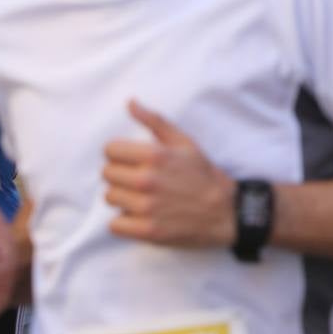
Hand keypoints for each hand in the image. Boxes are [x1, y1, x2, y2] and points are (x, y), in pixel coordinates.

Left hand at [102, 101, 235, 247]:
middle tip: (141, 180)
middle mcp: (147, 180)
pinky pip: (114, 224)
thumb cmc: (203, 175)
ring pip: (109, 198)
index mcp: (155, 155)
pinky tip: (141, 215)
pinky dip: (124, 222)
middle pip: (107, 174)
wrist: (225, 212)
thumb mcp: (185, 143)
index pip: (110, 150)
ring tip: (143, 197)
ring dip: (123, 198)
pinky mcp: (146, 231)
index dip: (121, 154)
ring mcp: (146, 207)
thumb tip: (130, 103)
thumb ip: (155, 121)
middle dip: (122, 175)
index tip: (133, 161)